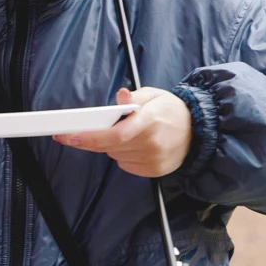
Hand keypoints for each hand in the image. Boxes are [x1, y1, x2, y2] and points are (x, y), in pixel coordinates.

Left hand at [53, 87, 191, 176]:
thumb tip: (121, 96)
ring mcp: (153, 160)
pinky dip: (122, 154)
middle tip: (74, 132)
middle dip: (91, 139)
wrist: (198, 131)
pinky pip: (125, 165)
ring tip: (123, 132)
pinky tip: (133, 144)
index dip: (89, 137)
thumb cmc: (171, 110)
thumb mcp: (154, 95)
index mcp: (149, 120)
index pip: (115, 134)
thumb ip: (134, 96)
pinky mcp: (154, 171)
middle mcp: (152, 143)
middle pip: (109, 146)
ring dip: (110, 145)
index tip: (67, 136)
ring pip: (114, 155)